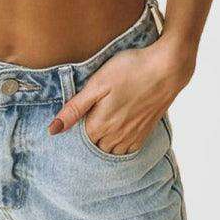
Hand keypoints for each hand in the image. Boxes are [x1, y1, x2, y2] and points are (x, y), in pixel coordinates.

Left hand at [48, 36, 194, 154]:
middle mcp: (116, 136)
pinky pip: (128, 150)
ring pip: (110, 152)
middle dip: (86, 141)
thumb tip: (53, 130)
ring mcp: (132, 135)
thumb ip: (75, 108)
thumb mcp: (97, 83)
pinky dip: (119, 146)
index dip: (72, 132)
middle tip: (84, 122)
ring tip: (99, 128)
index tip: (70, 120)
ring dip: (102, 145)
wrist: (167, 68)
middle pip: (93, 149)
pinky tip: (117, 133)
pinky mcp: (145, 131)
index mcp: (100, 124)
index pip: (78, 141)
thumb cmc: (130, 69)